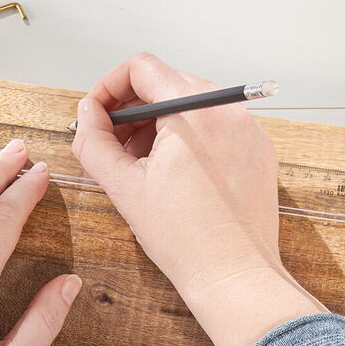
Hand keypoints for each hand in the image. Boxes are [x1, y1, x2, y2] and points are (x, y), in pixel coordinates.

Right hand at [71, 53, 324, 345]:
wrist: (235, 278)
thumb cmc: (186, 240)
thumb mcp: (124, 187)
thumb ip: (94, 142)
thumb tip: (85, 114)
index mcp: (194, 110)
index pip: (142, 67)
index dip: (108, 87)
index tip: (96, 114)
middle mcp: (228, 110)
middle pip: (167, 82)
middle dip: (132, 109)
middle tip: (113, 144)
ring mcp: (248, 128)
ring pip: (192, 104)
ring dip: (159, 124)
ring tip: (141, 163)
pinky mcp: (258, 150)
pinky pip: (216, 126)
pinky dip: (190, 138)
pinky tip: (174, 174)